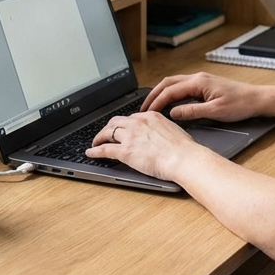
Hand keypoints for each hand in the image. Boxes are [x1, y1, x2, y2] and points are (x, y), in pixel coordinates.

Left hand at [87, 112, 206, 180]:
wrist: (183, 158)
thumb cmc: (184, 149)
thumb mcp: (174, 131)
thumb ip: (163, 130)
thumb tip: (163, 135)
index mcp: (151, 116)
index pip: (132, 118)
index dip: (124, 124)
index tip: (122, 129)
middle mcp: (138, 123)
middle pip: (116, 122)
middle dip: (109, 127)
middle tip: (105, 134)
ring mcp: (130, 136)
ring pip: (107, 133)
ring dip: (99, 137)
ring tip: (96, 142)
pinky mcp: (125, 151)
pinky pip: (105, 149)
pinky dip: (95, 150)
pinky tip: (91, 152)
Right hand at [141, 72, 266, 122]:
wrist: (257, 99)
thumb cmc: (240, 104)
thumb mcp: (215, 112)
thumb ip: (192, 112)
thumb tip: (173, 113)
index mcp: (199, 82)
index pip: (170, 91)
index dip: (157, 102)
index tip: (147, 112)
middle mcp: (198, 78)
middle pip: (168, 83)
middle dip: (154, 95)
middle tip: (143, 108)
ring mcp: (201, 80)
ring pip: (174, 83)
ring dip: (161, 93)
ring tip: (152, 106)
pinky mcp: (205, 85)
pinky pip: (182, 87)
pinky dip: (171, 94)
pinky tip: (169, 103)